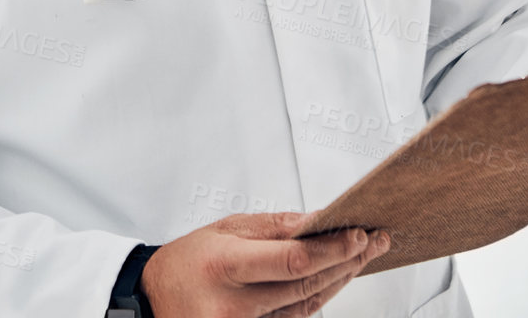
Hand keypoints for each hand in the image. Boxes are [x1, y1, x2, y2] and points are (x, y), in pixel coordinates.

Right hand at [141, 211, 390, 316]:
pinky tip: (335, 280)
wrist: (154, 298)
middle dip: (346, 261)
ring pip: (308, 305)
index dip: (332, 249)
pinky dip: (319, 299)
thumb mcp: (224, 229)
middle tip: (373, 241)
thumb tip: (317, 222)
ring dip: (339, 280)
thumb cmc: (188, 260)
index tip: (358, 234)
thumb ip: (273, 227)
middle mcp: (236, 304)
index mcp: (227, 265)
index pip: (294, 260)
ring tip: (361, 257)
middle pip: (307, 285)